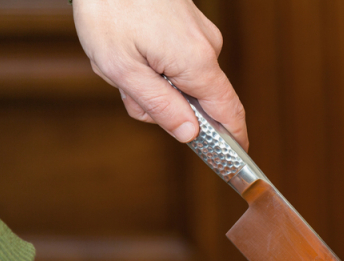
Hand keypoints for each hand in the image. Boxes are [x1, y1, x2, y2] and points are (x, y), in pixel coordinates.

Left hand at [72, 0, 248, 149]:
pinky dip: (151, 60)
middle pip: (196, 100)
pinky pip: (176, 58)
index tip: (234, 162)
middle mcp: (207, 48)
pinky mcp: (190, 25)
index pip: (230, 113)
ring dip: (150, 79)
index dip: (234, 141)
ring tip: (121, 55)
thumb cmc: (108, 8)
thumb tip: (190, 135)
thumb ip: (159, 106)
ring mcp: (201, 34)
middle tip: (125, 88)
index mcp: (196, 63)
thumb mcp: (122, 68)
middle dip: (160, 103)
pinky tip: (128, 42)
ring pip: (181, 79)